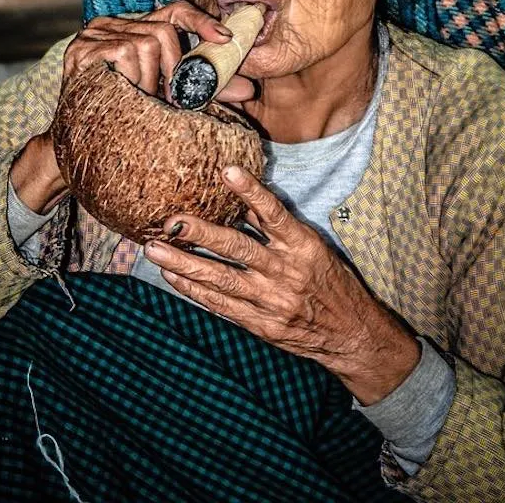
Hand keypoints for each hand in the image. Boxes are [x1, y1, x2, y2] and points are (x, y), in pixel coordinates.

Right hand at [61, 1, 254, 102]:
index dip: (201, 22)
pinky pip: (122, 53)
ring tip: (142, 102)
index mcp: (137, 29)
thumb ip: (205, 91)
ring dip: (152, 80)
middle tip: (170, 100)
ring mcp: (95, 34)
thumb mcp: (169, 99)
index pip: (174, 11)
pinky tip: (123, 96)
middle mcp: (115, 24)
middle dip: (175, 69)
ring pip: (146, 43)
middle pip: (164, 30)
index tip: (225, 39)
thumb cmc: (126, 116)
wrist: (78, 140)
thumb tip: (249, 91)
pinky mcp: (81, 48)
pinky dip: (132, 78)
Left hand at [145, 166, 419, 404]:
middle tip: (169, 221)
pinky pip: (221, 305)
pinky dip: (194, 290)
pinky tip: (172, 276)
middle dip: (199, 233)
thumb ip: (278, 226)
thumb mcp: (314, 246)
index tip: (227, 171)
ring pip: (220, 278)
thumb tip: (242, 198)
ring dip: (183, 263)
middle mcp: (285, 271)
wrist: (350, 334)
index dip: (251, 192)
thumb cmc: (330, 281)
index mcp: (302, 245)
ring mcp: (270, 300)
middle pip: (236, 247)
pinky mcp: (261, 324)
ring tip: (154, 250)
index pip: (274, 213)